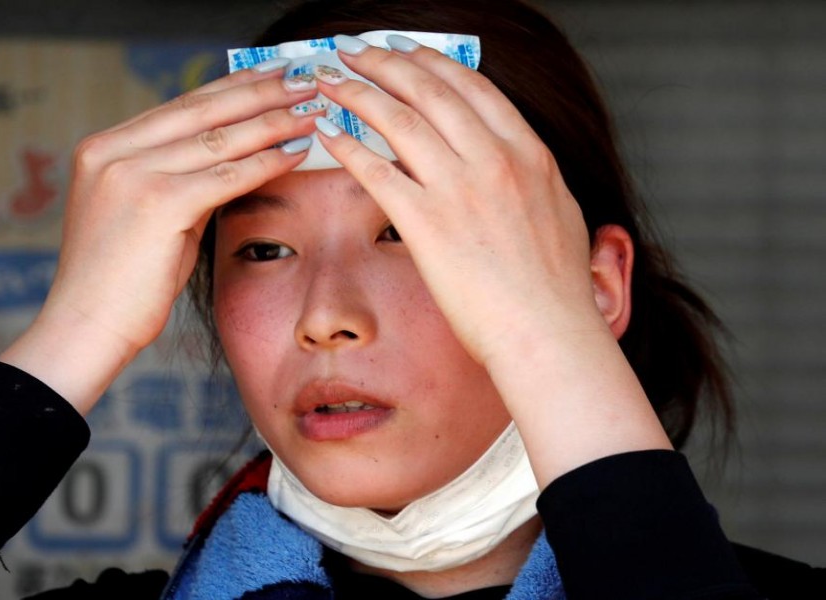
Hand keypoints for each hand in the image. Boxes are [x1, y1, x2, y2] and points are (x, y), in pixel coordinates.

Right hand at [1, 63, 322, 411]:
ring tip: (312, 109)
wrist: (86, 328)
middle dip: (260, 91)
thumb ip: (182, 180)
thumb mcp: (148, 215)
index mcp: (105, 147)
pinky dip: (266, 163)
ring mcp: (132, 174)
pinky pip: (226, 176)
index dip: (232, 87)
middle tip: (304, 78)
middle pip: (203, 110)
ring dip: (272, 121)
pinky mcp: (157, 204)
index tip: (271, 74)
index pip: (181, 105)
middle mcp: (113, 151)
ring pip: (219, 138)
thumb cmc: (121, 280)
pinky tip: (297, 152)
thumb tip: (238, 156)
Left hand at [311, 41, 600, 366]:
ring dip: (357, 92)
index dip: (431, 61)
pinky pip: (377, 172)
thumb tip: (515, 164)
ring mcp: (459, 190)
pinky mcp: (427, 225)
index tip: (405, 49)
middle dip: (385, 61)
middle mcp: (494, 160)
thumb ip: (532, 178)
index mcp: (528, 153)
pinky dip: (347, 147)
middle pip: (429, 91)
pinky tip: (327, 134)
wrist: (548, 333)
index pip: (472, 86)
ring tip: (330, 80)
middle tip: (354, 50)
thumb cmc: (555, 288)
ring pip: (398, 120)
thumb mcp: (559, 211)